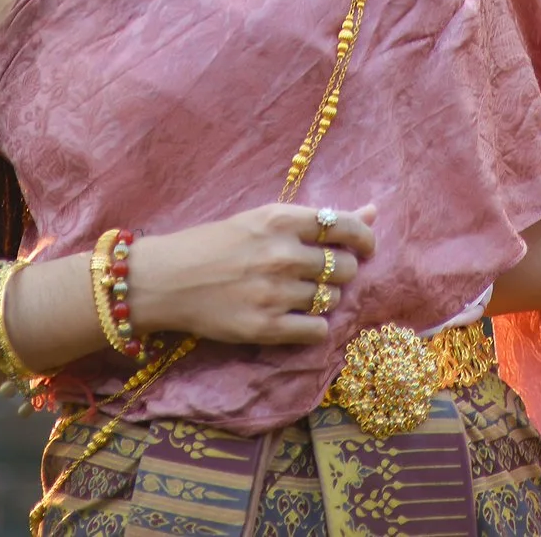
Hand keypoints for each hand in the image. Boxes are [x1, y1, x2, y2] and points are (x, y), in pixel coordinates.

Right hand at [124, 202, 378, 346]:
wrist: (165, 280)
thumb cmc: (214, 244)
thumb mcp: (263, 220)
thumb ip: (318, 220)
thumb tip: (374, 211)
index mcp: (280, 220)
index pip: (346, 227)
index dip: (364, 238)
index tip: (365, 247)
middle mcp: (281, 255)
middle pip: (344, 267)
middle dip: (340, 272)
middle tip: (319, 274)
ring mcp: (274, 293)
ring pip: (333, 299)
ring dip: (324, 298)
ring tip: (298, 294)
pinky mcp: (265, 327)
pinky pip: (317, 330)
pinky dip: (314, 326)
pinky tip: (296, 318)